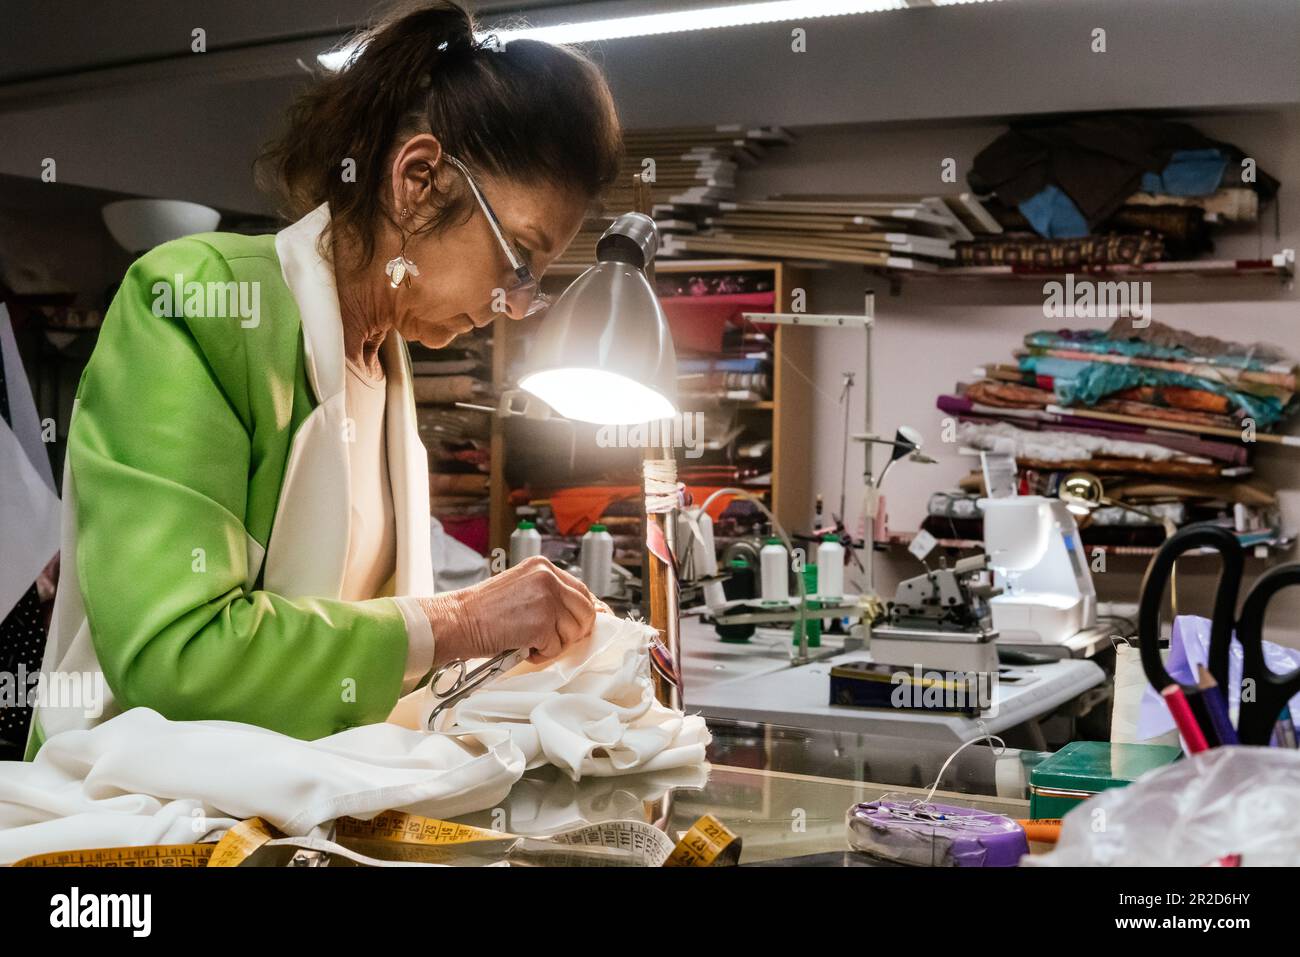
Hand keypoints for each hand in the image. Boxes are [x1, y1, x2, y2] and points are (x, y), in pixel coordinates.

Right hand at [419, 556, 598, 665]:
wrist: (456, 620)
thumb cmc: (482, 611)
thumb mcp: (521, 590)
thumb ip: (549, 596)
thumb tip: (584, 612)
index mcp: (543, 567)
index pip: (581, 591)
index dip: (584, 612)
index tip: (583, 625)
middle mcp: (548, 578)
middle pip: (585, 612)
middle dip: (573, 631)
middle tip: (550, 639)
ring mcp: (546, 600)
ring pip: (573, 633)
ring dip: (553, 644)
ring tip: (527, 640)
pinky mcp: (541, 624)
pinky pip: (556, 648)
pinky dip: (540, 654)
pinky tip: (521, 646)